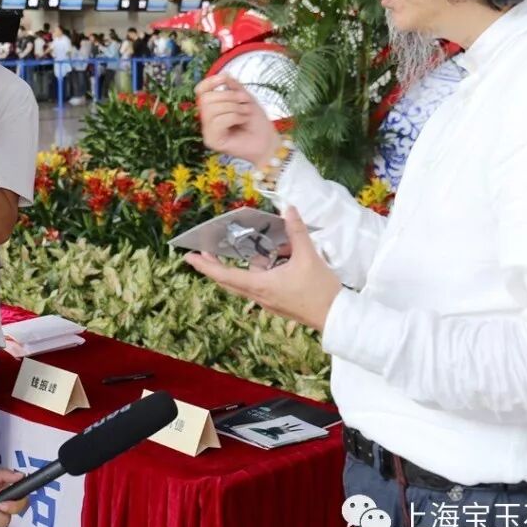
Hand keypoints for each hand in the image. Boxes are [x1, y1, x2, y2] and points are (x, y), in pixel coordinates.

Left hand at [185, 208, 341, 330]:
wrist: (337, 318)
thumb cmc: (320, 290)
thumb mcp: (308, 256)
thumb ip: (297, 231)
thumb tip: (289, 209)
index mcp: (260, 285)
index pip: (225, 275)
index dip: (205, 266)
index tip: (189, 258)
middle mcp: (259, 295)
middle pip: (229, 280)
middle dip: (215, 266)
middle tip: (204, 252)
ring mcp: (268, 301)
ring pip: (247, 281)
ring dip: (246, 266)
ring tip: (258, 247)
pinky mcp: (277, 302)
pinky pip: (260, 285)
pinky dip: (261, 271)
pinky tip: (277, 259)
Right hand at [194, 75, 280, 166]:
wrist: (268, 142)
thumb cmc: (257, 123)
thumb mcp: (246, 99)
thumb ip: (233, 87)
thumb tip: (223, 74)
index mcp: (213, 108)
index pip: (200, 91)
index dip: (209, 82)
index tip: (224, 78)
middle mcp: (207, 120)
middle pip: (205, 99)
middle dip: (228, 96)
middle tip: (245, 101)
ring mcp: (208, 132)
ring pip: (211, 110)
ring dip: (233, 107)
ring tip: (246, 112)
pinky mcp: (212, 141)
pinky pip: (217, 121)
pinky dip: (233, 117)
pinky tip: (243, 121)